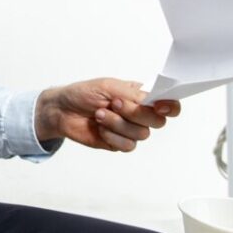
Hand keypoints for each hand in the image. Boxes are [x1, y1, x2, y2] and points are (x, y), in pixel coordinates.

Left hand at [35, 78, 180, 151]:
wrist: (62, 110)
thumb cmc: (84, 94)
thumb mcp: (108, 86)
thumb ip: (133, 94)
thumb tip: (153, 100)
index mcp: (140, 96)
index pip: (168, 104)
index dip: (170, 106)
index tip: (159, 105)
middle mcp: (139, 114)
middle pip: (158, 121)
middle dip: (135, 113)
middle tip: (114, 104)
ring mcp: (130, 130)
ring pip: (141, 134)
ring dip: (117, 123)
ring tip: (99, 114)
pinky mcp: (119, 143)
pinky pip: (127, 145)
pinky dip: (112, 136)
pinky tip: (99, 128)